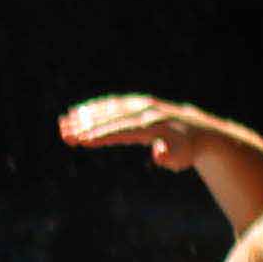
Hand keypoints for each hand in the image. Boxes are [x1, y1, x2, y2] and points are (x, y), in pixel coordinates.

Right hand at [57, 93, 220, 168]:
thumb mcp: (180, 159)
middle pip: (111, 118)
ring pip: (109, 108)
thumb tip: (157, 153)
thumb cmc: (185, 151)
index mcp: (152, 126)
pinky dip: (96, 107)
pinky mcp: (139, 103)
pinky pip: (114, 103)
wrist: (199, 131)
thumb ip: (167, 157)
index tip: (80, 140)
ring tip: (64, 122)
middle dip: (86, 125)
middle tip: (63, 132)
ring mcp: (142, 105)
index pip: (121, 130)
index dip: (100, 135)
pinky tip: (78, 111)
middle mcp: (145, 112)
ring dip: (86, 114)